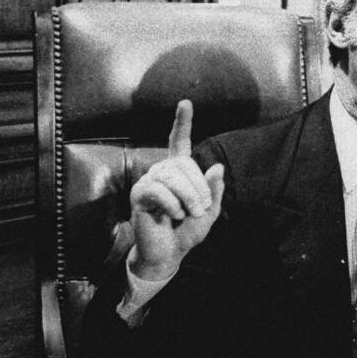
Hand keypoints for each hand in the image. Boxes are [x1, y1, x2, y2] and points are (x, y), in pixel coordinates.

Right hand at [129, 100, 225, 279]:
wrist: (168, 254)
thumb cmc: (186, 232)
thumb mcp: (209, 212)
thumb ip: (214, 191)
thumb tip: (217, 167)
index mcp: (178, 173)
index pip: (179, 143)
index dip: (182, 123)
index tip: (185, 103)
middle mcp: (161, 172)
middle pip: (183, 164)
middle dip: (198, 187)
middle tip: (200, 208)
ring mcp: (149, 182)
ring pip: (172, 177)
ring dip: (188, 197)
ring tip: (188, 213)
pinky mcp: (139, 195)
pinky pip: (159, 190)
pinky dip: (172, 204)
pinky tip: (173, 215)